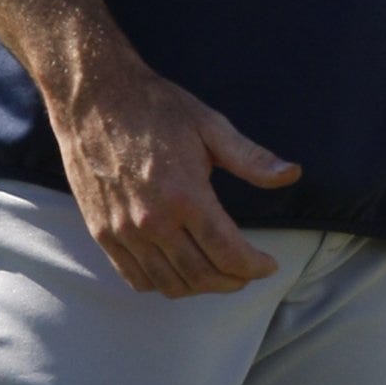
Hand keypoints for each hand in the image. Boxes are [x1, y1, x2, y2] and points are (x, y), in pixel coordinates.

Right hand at [47, 49, 300, 296]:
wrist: (93, 97)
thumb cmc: (155, 108)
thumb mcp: (211, 126)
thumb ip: (252, 159)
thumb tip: (292, 174)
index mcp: (185, 195)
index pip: (228, 252)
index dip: (255, 267)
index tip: (268, 265)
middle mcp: (152, 220)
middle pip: (201, 275)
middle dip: (233, 281)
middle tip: (248, 273)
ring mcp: (123, 230)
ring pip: (170, 284)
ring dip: (201, 288)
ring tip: (218, 274)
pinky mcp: (102, 232)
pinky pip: (136, 277)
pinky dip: (163, 284)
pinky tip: (179, 271)